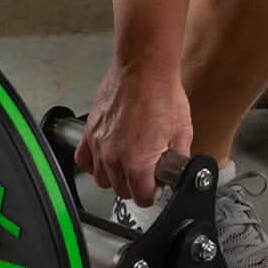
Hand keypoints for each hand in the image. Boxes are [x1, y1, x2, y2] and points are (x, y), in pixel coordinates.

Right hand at [75, 60, 191, 206]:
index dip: (153, 193)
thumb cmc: (162, 93)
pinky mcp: (90, 132)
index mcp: (139, 162)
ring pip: (102, 179)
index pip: (142, 198)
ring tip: (128, 162)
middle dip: (135, 185)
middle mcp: (115, 157)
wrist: (144, 68)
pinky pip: (84, 160)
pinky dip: (94, 163)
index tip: (156, 185)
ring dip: (115, 176)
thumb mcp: (183, 131)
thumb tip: (179, 170)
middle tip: (146, 171)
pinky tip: (107, 156)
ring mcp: (99, 145)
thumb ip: (179, 158)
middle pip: (121, 191)